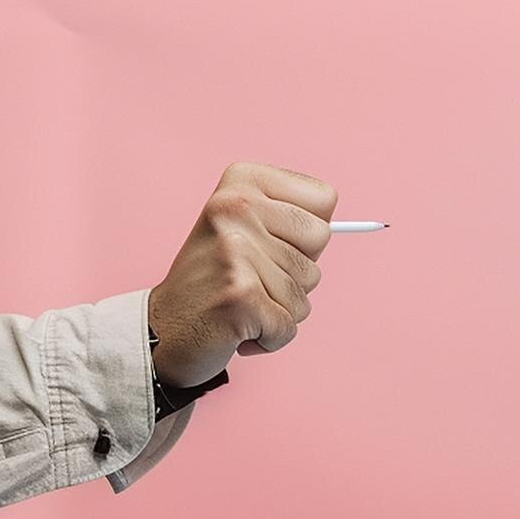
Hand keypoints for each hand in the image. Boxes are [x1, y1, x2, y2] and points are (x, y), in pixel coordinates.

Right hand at [146, 162, 338, 387]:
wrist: (160, 329)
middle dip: (297, 271)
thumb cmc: (215, 280)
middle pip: (321, 240)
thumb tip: (359, 226)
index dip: (306, 233)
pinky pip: (290, 325)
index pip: (325, 200)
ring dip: (281, 308)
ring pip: (307, 288)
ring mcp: (236, 251)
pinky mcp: (239, 295)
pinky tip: (236, 328)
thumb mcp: (248, 228)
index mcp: (241, 181)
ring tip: (241, 302)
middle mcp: (235, 206)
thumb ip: (295, 218)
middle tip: (250, 277)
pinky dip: (270, 337)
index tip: (267, 242)